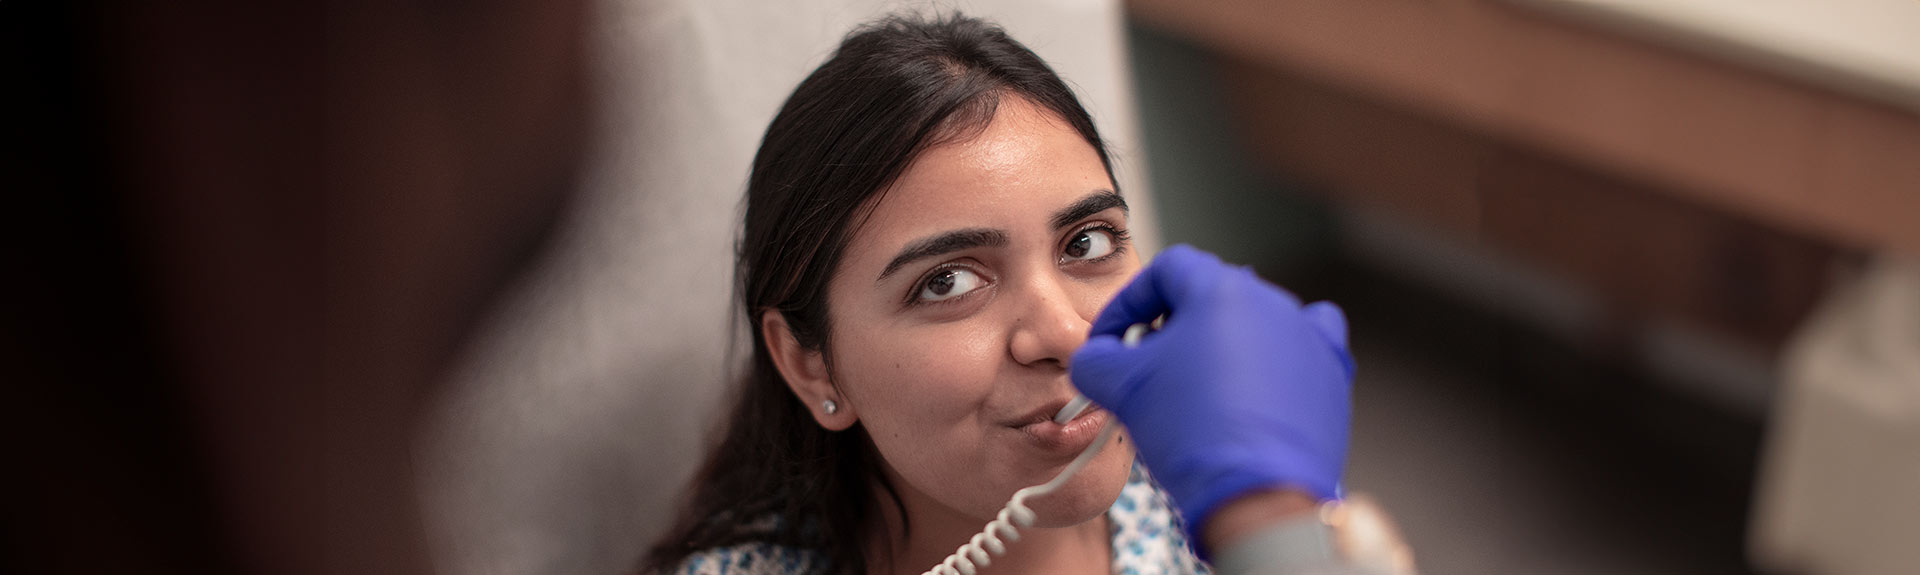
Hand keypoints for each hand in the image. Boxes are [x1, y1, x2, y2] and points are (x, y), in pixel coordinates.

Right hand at [1071, 244, 1353, 535]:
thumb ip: (1094, 359)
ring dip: (1219, 348)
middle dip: (1171, 329)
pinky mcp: (1331, 374)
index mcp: (1221, 289)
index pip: (1165, 271)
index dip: (1129, 304)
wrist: (1258, 494)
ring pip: (1252, 324)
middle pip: (1209, 297)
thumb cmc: (1193, 434)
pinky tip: (1259, 384)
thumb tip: (1094, 358)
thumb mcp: (1120, 388)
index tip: (1113, 340)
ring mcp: (1307, 336)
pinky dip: (1277, 360)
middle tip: (1147, 370)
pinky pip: (1302, 349)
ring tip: (1196, 391)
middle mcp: (1271, 301)